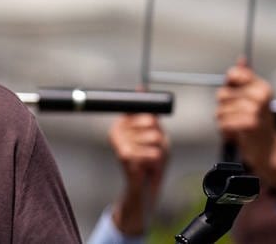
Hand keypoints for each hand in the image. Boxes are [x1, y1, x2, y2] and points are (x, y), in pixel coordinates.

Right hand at [107, 113, 168, 234]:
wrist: (142, 189)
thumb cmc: (149, 160)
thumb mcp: (153, 133)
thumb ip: (148, 112)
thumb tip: (141, 87)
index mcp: (121, 123)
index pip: (144, 111)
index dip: (152, 123)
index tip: (152, 131)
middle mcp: (116, 130)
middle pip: (151, 122)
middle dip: (158, 138)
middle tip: (152, 149)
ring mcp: (119, 143)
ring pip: (155, 137)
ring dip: (159, 151)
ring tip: (150, 159)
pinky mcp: (125, 156)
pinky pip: (153, 152)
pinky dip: (156, 161)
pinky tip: (147, 166)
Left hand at [216, 59, 275, 193]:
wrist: (269, 149)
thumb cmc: (257, 121)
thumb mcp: (253, 98)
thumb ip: (245, 78)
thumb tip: (241, 59)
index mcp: (262, 86)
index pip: (234, 74)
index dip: (228, 85)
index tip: (234, 95)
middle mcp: (261, 95)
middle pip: (222, 94)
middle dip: (224, 107)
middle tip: (236, 116)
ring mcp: (256, 109)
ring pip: (220, 110)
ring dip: (224, 121)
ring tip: (236, 126)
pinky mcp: (250, 124)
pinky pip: (223, 123)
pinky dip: (225, 131)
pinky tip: (235, 133)